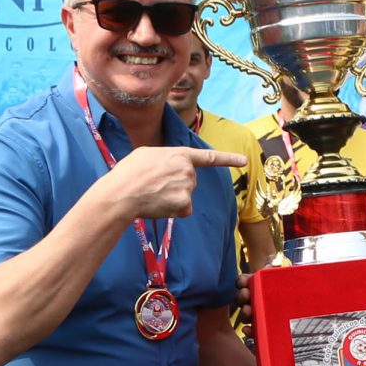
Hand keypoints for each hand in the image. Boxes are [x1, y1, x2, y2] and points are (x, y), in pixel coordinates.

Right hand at [98, 145, 242, 219]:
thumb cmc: (128, 173)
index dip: (228, 159)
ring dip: (172, 198)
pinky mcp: (185, 203)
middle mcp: (187, 170)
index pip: (209, 157)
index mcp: (179, 155)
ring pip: (186, 196)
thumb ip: (166, 158)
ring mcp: (187, 187)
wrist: (121, 193)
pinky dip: (173, 210)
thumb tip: (168, 167)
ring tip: (152, 194)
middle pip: (190, 181)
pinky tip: (158, 205)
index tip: (245, 160)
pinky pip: (183, 209)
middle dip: (176, 185)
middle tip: (153, 185)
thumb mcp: (147, 154)